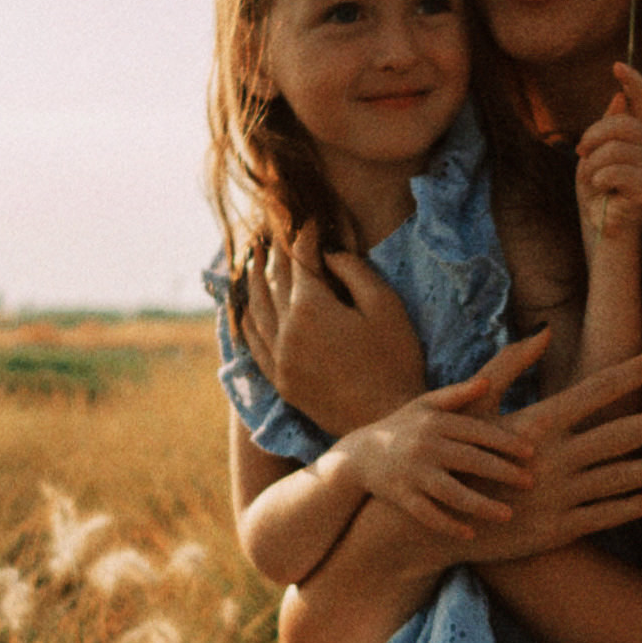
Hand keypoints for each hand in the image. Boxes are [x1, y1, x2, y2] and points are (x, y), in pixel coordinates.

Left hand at [240, 221, 425, 435]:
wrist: (386, 422)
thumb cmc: (396, 360)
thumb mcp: (385, 306)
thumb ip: (353, 271)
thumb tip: (326, 254)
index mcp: (311, 308)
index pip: (300, 260)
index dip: (304, 236)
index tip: (307, 220)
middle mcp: (285, 331)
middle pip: (272, 280)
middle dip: (274, 252)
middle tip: (271, 231)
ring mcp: (278, 358)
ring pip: (254, 309)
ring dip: (252, 280)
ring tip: (250, 259)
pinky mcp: (280, 381)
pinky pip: (252, 342)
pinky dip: (246, 318)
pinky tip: (245, 307)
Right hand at [329, 332, 549, 538]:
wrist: (358, 455)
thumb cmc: (402, 426)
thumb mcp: (425, 405)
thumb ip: (458, 394)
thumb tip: (489, 382)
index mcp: (434, 422)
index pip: (477, 431)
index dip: (505, 442)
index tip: (531, 452)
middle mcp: (423, 446)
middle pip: (469, 461)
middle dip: (502, 472)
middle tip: (531, 482)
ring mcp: (411, 473)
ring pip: (451, 492)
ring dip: (481, 505)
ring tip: (508, 515)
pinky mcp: (400, 497)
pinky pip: (428, 515)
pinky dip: (449, 525)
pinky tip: (471, 534)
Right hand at [455, 345, 641, 563]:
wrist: (431, 521)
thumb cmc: (456, 455)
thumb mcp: (475, 407)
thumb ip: (509, 366)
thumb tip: (542, 329)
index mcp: (539, 421)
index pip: (600, 388)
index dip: (639, 370)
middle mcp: (555, 457)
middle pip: (625, 432)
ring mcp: (560, 495)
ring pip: (626, 477)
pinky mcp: (560, 530)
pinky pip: (611, 515)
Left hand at [574, 62, 641, 254]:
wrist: (602, 227)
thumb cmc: (599, 193)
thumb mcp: (594, 156)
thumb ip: (606, 129)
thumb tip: (618, 98)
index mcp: (638, 135)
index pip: (641, 103)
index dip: (632, 82)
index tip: (616, 65)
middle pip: (622, 123)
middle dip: (594, 135)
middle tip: (581, 151)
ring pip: (616, 148)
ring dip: (593, 164)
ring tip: (592, 180)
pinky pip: (616, 170)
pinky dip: (599, 179)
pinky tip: (601, 190)